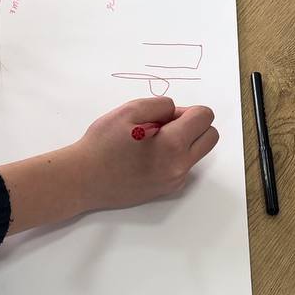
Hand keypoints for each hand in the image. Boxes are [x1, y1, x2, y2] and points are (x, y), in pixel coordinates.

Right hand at [75, 98, 218, 210]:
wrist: (83, 180)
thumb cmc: (101, 145)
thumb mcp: (129, 110)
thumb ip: (161, 105)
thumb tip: (176, 113)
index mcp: (173, 144)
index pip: (205, 117)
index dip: (187, 110)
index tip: (165, 116)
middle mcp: (180, 165)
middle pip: (210, 136)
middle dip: (193, 126)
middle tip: (163, 126)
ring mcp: (174, 180)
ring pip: (197, 153)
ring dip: (184, 142)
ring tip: (152, 142)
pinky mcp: (166, 190)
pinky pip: (183, 167)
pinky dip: (173, 158)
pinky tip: (147, 158)